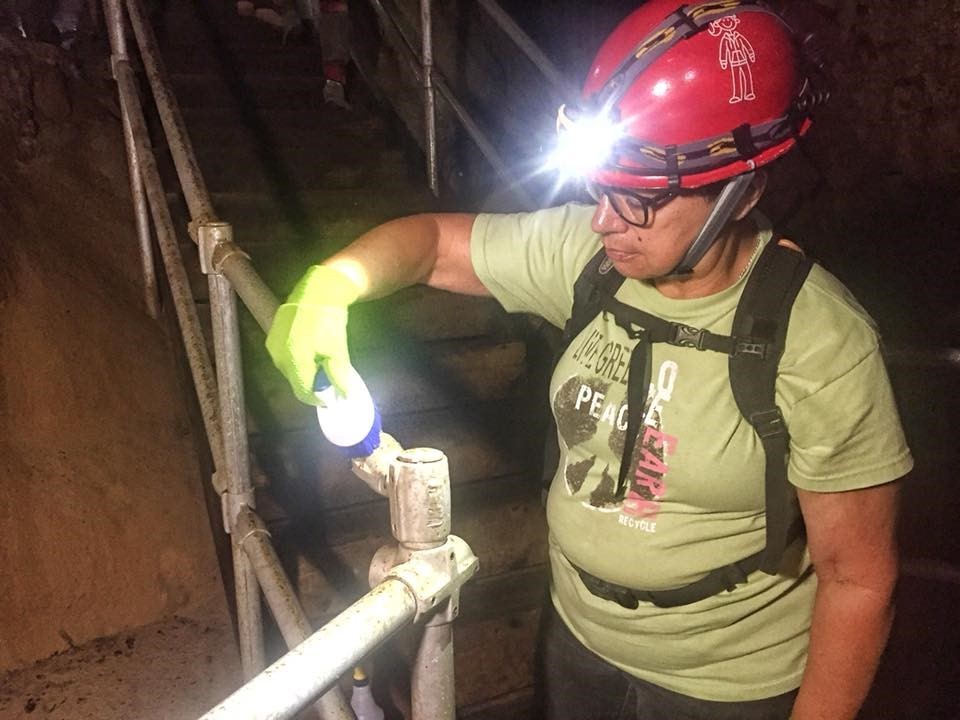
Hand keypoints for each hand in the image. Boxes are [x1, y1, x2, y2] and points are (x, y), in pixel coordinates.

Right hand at [266, 264, 361, 404]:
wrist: (317, 291)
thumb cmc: (329, 320)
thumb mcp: (338, 349)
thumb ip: (339, 375)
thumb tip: (343, 395)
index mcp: (294, 359)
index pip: (303, 392)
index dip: (318, 399)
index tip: (332, 398)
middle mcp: (278, 355)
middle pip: (296, 382)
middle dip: (313, 385)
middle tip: (330, 379)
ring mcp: (273, 346)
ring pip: (290, 370)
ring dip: (305, 372)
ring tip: (322, 362)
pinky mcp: (272, 337)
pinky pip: (286, 358)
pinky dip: (298, 360)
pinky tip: (311, 351)